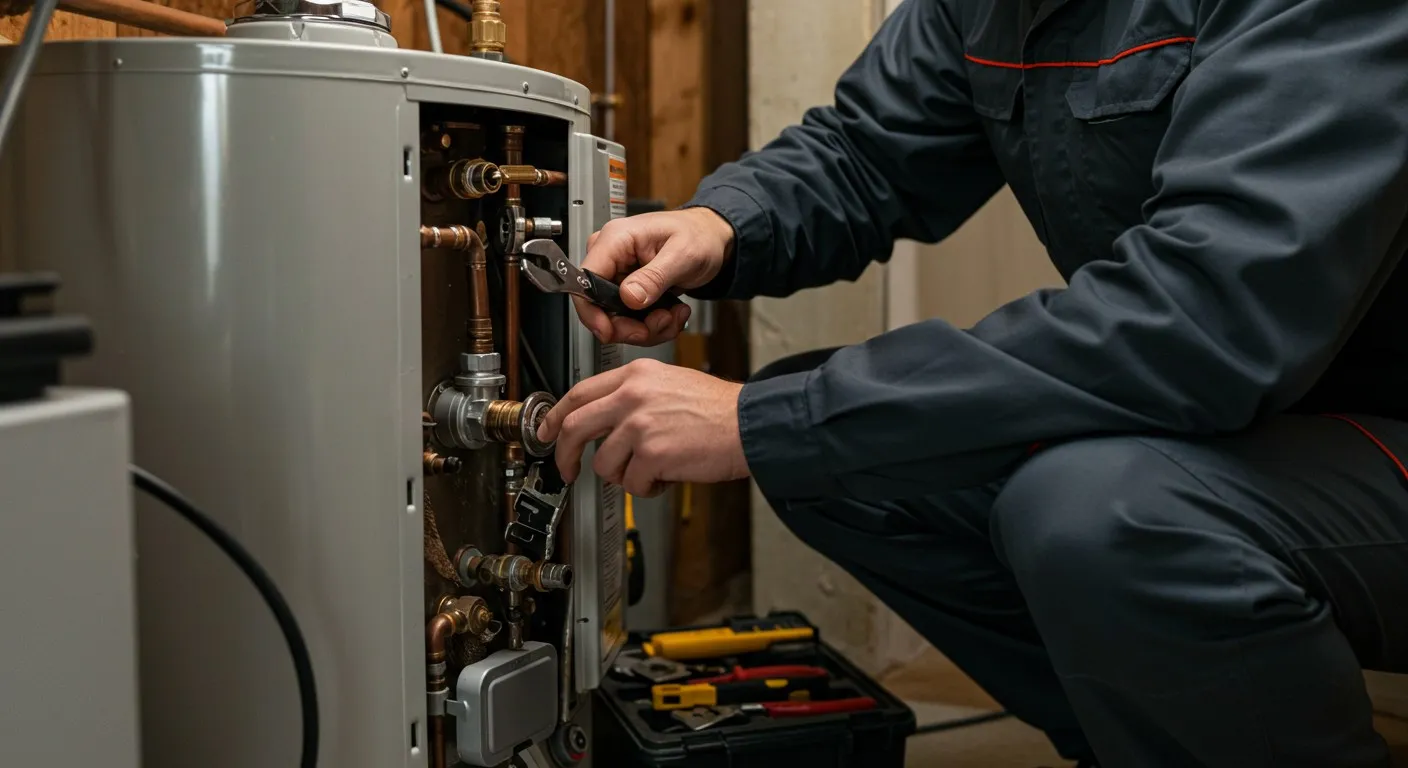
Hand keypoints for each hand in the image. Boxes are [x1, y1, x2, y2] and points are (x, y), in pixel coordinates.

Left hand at [537, 358, 749, 496]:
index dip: (555, 417)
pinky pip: (633, 483)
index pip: (579, 393)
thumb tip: (602, 422)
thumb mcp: (669, 383)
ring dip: (626, 475)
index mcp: (635, 375)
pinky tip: (669, 474)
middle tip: (567, 470)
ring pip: (605, 464)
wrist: (749, 424)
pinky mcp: (652, 453)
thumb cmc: (717, 409)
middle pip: (575, 427)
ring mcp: (640, 424)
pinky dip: (650, 487)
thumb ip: (632, 397)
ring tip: (654, 468)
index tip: (547, 432)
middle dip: (564, 455)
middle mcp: (632, 395)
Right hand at [578, 207, 734, 345]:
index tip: (610, 332)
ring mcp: (618, 276)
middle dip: (631, 326)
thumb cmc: (698, 235)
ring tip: (673, 314)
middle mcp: (611, 258)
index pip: (585, 280)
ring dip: (648, 327)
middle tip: (659, 323)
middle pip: (599, 308)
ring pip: (616, 320)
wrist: (711, 240)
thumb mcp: (683, 254)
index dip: (592, 312)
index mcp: (615, 239)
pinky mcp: (627, 291)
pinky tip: (671, 313)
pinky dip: (652, 325)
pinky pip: (630, 320)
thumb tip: (629, 297)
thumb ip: (655, 277)